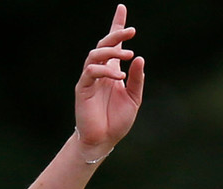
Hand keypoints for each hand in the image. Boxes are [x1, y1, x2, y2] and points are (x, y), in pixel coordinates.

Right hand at [74, 7, 144, 159]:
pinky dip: (104, 71)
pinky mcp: (82, 88)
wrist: (103, 141)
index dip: (116, 26)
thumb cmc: (117, 121)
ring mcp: (90, 79)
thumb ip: (137, 79)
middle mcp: (100, 72)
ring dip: (111, 51)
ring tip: (128, 55)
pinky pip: (90, 72)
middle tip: (132, 32)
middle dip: (116, 34)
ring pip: (95, 55)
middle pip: (104, 44)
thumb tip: (140, 58)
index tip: (122, 8)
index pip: (113, 44)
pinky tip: (119, 76)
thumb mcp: (134, 99)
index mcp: (112, 72)